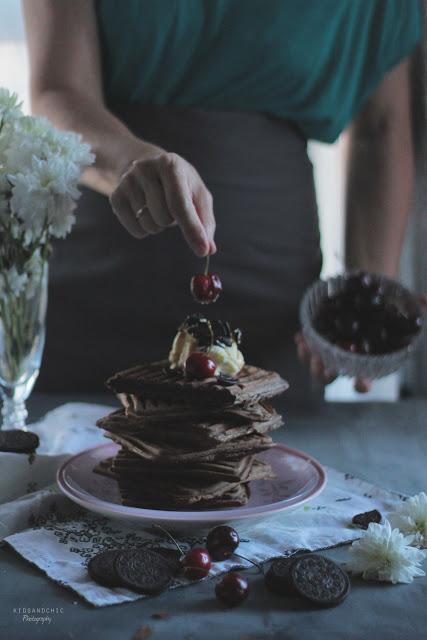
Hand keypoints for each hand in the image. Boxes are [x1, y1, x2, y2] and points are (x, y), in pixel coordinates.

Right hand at [110, 145, 215, 256]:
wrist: (145, 166)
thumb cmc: (179, 183)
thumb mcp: (197, 194)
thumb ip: (205, 221)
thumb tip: (208, 249)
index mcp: (170, 165)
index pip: (181, 204)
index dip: (193, 230)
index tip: (202, 251)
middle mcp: (145, 169)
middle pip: (165, 218)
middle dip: (172, 221)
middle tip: (170, 205)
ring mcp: (127, 181)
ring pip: (150, 225)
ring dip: (159, 225)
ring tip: (157, 206)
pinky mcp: (115, 196)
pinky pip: (136, 230)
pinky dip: (144, 230)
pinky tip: (144, 212)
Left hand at [295, 294, 425, 393]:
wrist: (364, 292)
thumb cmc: (385, 306)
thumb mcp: (401, 306)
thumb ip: (415, 308)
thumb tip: (426, 300)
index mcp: (368, 364)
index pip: (364, 382)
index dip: (362, 384)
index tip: (361, 382)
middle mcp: (347, 363)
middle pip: (333, 378)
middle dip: (325, 373)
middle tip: (322, 361)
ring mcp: (330, 354)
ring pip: (316, 367)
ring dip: (309, 360)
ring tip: (307, 346)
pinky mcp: (318, 343)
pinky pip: (306, 351)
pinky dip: (302, 345)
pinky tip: (300, 336)